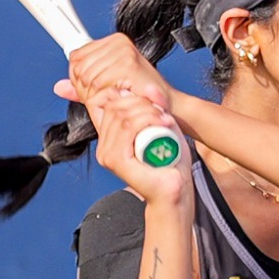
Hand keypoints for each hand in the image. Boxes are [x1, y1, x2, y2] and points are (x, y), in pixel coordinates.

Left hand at [54, 35, 173, 122]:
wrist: (166, 106)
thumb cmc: (140, 97)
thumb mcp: (107, 88)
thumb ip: (82, 86)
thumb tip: (59, 87)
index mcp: (114, 42)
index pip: (76, 56)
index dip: (78, 77)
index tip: (90, 90)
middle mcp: (118, 43)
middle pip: (78, 66)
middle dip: (84, 88)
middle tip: (102, 98)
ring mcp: (124, 52)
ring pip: (86, 75)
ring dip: (94, 94)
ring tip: (111, 99)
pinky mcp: (128, 64)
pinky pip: (97, 82)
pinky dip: (103, 96)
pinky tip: (116, 99)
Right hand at [89, 83, 189, 205]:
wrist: (173, 191)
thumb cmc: (169, 164)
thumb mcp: (162, 128)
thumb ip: (155, 108)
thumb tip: (151, 87)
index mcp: (110, 138)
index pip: (105, 102)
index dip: (126, 92)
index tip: (151, 100)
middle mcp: (104, 146)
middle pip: (115, 105)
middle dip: (142, 102)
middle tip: (163, 113)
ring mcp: (107, 153)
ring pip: (122, 115)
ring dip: (148, 112)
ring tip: (166, 121)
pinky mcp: (116, 160)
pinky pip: (127, 128)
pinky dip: (147, 120)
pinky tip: (163, 124)